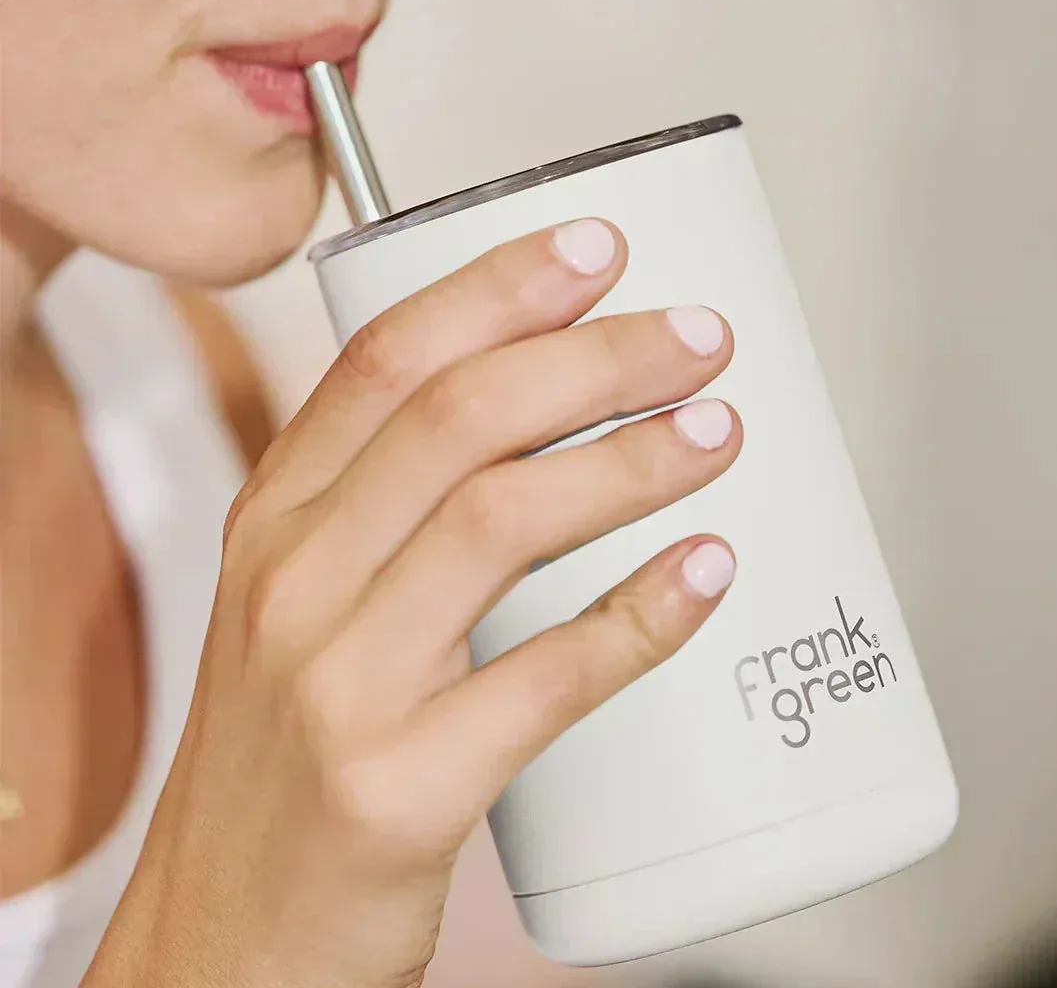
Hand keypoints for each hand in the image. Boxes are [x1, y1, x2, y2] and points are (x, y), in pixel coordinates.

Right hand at [85, 219, 740, 987]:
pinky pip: (547, 677)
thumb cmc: (292, 756)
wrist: (226, 939)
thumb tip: (553, 422)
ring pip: (504, 520)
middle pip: (461, 418)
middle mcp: (295, 581)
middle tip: (695, 337)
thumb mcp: (308, 605)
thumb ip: (398, 510)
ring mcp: (339, 685)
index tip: (594, 249)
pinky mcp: (398, 789)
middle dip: (597, 357)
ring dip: (631, 461)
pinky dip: (643, 615)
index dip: (499, 287)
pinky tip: (708, 572)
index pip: (386, 358)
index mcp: (276, 518)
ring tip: (717, 428)